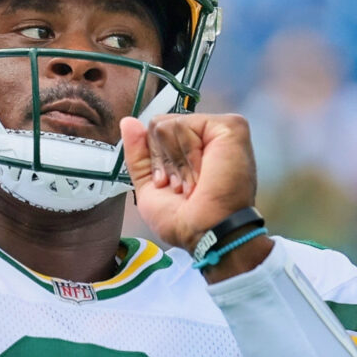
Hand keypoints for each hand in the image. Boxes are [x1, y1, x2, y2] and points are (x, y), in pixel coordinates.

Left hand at [119, 113, 257, 252]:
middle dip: (163, 160)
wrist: (207, 233)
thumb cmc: (185, 221)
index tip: (166, 184)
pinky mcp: (229, 127)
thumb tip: (128, 122)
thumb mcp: (148, 186)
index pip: (157, 131)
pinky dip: (186, 155)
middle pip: (159, 125)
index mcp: (192, 149)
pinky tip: (201, 173)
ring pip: (168, 125)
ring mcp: (219, 131)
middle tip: (180, 186)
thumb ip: (138, 153)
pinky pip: (183, 125)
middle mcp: (207, 138)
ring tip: (192, 183)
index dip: (155, 159)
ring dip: (175, 163)